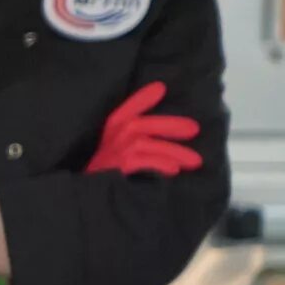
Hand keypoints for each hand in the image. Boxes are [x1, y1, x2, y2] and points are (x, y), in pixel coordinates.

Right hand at [86, 82, 201, 176]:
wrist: (89, 196)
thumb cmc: (105, 173)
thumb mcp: (113, 150)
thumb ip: (132, 137)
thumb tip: (165, 130)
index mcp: (109, 131)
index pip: (124, 110)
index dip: (140, 98)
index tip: (160, 88)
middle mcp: (111, 139)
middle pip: (142, 124)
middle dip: (171, 125)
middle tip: (195, 129)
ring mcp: (114, 154)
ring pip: (147, 144)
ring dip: (174, 151)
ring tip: (195, 161)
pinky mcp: (117, 169)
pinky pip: (144, 162)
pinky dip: (160, 164)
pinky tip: (173, 170)